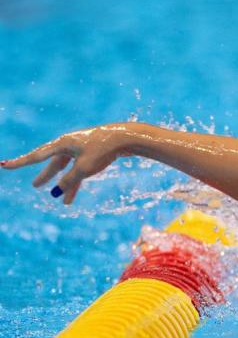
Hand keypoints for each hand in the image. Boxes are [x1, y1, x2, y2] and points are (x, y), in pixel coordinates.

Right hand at [1, 125, 131, 204]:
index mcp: (61, 144)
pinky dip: (76, 182)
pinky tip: (73, 196)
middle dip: (45, 175)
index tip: (4, 166)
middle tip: (36, 185)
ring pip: (68, 169)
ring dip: (64, 184)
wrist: (126, 138)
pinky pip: (80, 171)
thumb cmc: (102, 150)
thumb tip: (57, 192)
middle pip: (53, 163)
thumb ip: (68, 181)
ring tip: (59, 199)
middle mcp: (69, 145)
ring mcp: (82, 149)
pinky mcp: (93, 154)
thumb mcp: (83, 169)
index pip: (36, 156)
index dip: (20, 162)